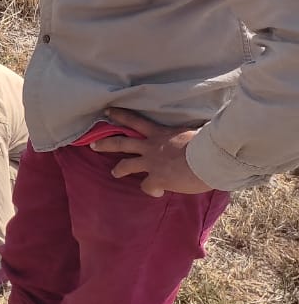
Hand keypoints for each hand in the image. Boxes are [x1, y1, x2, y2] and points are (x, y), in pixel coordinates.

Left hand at [91, 107, 212, 197]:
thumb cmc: (207, 142)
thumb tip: (195, 131)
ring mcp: (151, 163)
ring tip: (114, 172)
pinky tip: (156, 191)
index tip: (108, 111)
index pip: (135, 120)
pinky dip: (150, 189)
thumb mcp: (193, 131)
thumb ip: (186, 133)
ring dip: (118, 169)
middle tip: (93, 145)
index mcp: (160, 132)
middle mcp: (151, 146)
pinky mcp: (157, 178)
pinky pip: (147, 186)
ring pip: (126, 164)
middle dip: (105, 144)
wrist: (209, 158)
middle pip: (121, 142)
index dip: (120, 115)